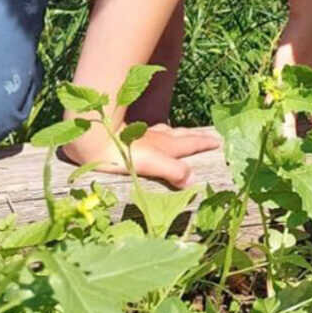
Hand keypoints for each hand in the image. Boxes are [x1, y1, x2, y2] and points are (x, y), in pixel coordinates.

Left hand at [62, 122, 221, 187]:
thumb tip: (193, 180)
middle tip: (210, 136)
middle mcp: (157, 138)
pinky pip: (151, 133)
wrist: (92, 139)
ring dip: (178, 133)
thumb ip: (173, 170)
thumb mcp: (152, 164)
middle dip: (196, 137)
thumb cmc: (121, 153)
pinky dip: (159, 134)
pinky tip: (152, 135)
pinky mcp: (127, 135)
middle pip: (181, 135)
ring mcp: (142, 135)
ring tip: (184, 134)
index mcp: (166, 145)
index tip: (218, 140)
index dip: (204, 143)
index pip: (190, 143)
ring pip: (166, 132)